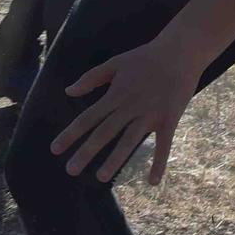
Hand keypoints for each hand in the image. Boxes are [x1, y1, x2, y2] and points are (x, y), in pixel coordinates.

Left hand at [52, 36, 202, 184]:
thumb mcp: (115, 63)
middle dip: (86, 152)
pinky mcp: (168, 120)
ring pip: (129, 141)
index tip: (55, 149)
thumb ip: (91, 78)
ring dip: (115, 160)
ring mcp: (149, 115)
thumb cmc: (145, 57)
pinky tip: (152, 182)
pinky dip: (159, 163)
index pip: (88, 118)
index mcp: (115, 95)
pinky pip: (163, 145)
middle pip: (104, 133)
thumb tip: (68, 91)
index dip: (71, 134)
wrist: (180, 52)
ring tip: (101, 177)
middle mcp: (129, 107)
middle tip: (70, 170)